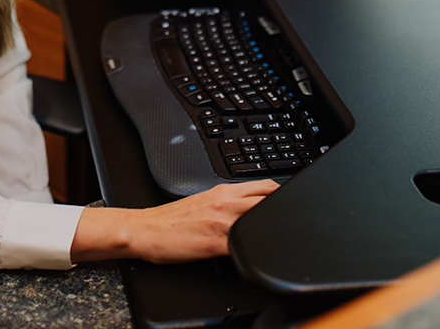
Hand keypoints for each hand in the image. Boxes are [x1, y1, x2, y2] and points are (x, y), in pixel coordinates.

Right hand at [70, 179, 279, 263]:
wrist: (147, 230)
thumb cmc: (172, 220)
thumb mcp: (203, 201)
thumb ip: (227, 201)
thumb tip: (249, 206)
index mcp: (222, 191)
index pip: (264, 186)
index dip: (281, 194)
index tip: (289, 201)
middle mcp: (225, 203)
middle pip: (268, 199)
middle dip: (283, 207)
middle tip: (292, 219)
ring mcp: (222, 223)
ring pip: (259, 217)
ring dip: (273, 224)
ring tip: (281, 233)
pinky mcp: (215, 243)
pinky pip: (244, 245)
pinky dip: (255, 248)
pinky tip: (261, 252)